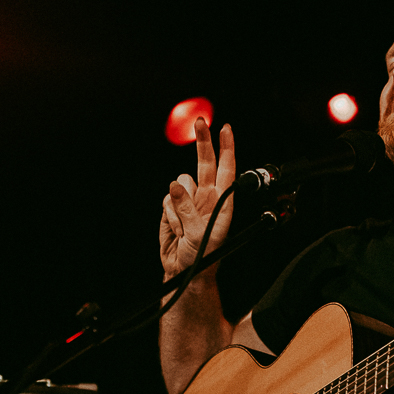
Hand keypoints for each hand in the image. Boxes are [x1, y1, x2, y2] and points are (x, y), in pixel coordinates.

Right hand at [160, 119, 235, 280]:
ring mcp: (189, 201)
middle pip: (204, 163)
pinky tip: (176, 230)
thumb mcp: (199, 234)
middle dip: (203, 142)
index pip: (226, 170)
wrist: (183, 272)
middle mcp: (207, 198)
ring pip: (180, 184)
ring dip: (179, 206)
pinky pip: (166, 200)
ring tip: (185, 228)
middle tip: (201, 122)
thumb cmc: (201, 257)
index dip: (226, 148)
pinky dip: (169, 215)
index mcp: (222, 202)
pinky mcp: (172, 207)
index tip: (226, 129)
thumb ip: (187, 209)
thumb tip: (175, 187)